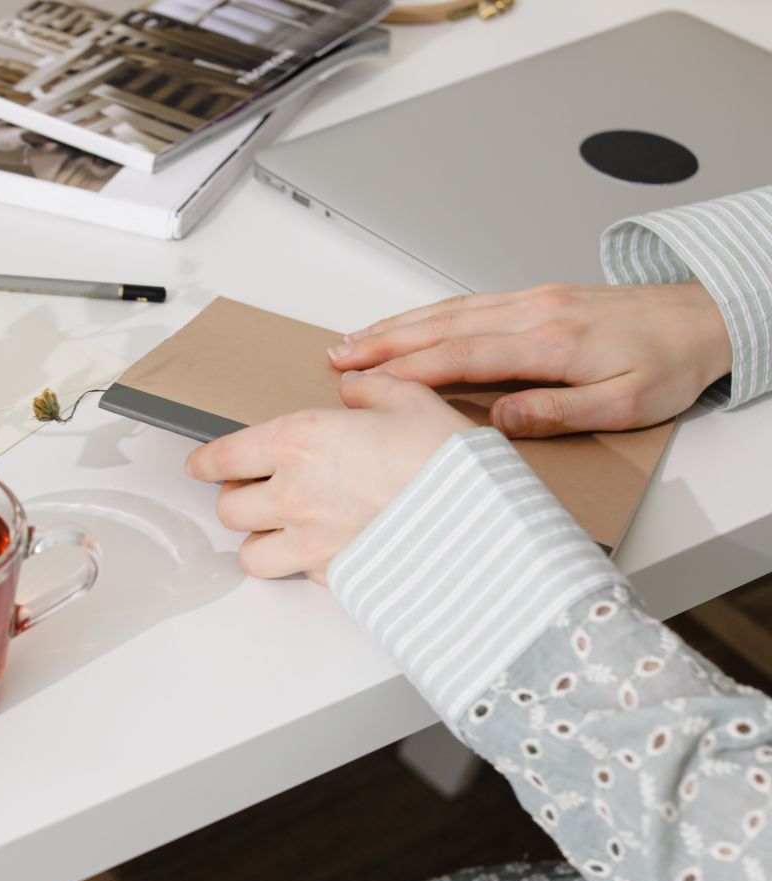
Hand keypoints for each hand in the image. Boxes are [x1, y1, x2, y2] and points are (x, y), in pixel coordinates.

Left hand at [186, 372, 471, 581]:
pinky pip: (296, 575)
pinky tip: (325, 548)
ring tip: (283, 527)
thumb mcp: (412, 400)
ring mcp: (310, 541)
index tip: (203, 465)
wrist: (484, 526)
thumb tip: (354, 387)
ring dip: (260, 540)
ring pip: (250, 553)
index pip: (221, 457)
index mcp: (299, 441)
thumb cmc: (449, 463)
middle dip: (237, 498)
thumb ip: (371, 389)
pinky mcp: (333, 576)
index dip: (205, 463)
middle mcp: (293, 494)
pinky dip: (300, 565)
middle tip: (257, 490)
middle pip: (228, 508)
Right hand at [327, 281, 731, 437]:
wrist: (705, 316)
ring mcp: (531, 300)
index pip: (461, 356)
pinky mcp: (536, 297)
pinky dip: (427, 314)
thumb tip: (498, 420)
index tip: (365, 382)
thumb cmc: (670, 363)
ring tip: (354, 339)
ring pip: (449, 310)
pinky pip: (468, 304)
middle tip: (337, 357)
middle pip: (442, 326)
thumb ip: (558, 412)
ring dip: (397, 325)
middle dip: (383, 341)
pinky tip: (407, 324)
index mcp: (551, 343)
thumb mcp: (625, 405)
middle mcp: (533, 313)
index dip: (407, 370)